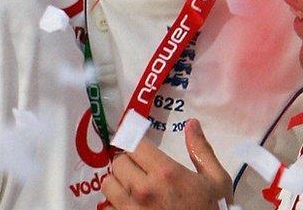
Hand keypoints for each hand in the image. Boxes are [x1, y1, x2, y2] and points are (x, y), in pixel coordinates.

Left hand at [102, 119, 231, 209]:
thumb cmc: (213, 209)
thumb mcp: (216, 181)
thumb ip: (201, 150)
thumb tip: (192, 122)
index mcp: (166, 173)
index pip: (134, 145)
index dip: (137, 146)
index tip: (141, 150)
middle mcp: (144, 189)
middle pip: (119, 162)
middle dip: (128, 163)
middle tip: (140, 170)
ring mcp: (132, 208)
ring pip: (108, 183)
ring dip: (118, 182)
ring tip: (132, 187)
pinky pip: (107, 206)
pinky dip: (114, 203)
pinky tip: (129, 204)